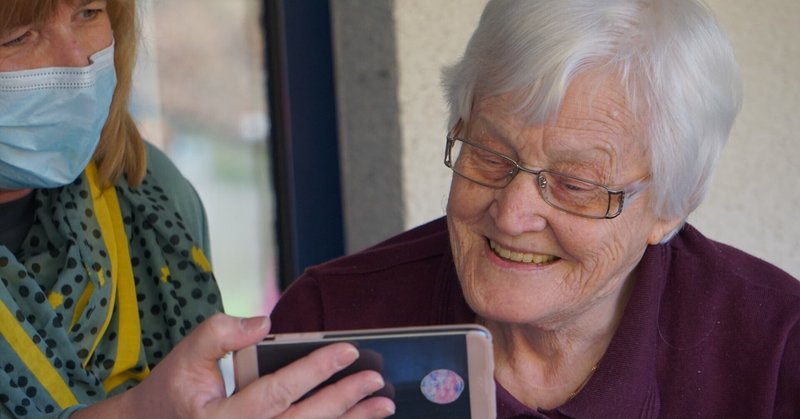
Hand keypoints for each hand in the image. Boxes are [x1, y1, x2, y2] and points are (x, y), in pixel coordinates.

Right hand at [73, 313, 394, 417]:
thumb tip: (263, 322)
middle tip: (376, 379)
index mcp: (222, 418)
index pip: (278, 391)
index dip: (315, 370)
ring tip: (382, 405)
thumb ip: (221, 333)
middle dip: (345, 399)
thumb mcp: (186, 355)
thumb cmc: (174, 391)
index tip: (348, 349)